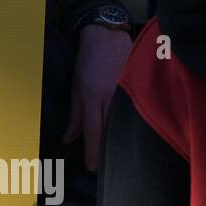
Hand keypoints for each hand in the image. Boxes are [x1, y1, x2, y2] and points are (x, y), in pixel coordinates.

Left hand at [64, 23, 133, 170]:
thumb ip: (75, 115)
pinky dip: (129, 124)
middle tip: (106, 168)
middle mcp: (110, 96)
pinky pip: (132, 111)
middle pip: (110, 129)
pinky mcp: (137, 88)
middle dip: (107, 150)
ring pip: (122, 122)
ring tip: (117, 157)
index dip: (93, 150)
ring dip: (118, 139)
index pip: (93, 129)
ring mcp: (125, 92)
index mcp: (93, 96)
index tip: (92, 167)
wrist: (108, 37)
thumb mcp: (76, 87)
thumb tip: (68, 138)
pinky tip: (129, 136)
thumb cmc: (88, 62)